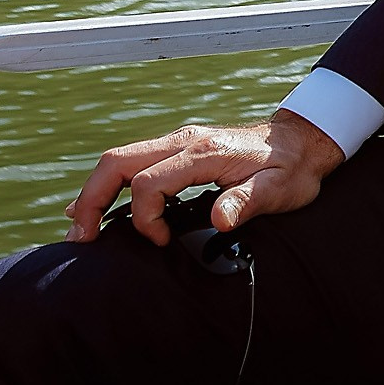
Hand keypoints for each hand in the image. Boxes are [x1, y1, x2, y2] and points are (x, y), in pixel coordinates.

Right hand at [64, 111, 346, 245]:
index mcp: (203, 152)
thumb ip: (248, 202)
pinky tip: (99, 208)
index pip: (149, 183)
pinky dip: (110, 185)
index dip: (145, 218)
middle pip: (116, 162)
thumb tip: (220, 220)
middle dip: (91, 200)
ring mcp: (178, 143)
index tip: (161, 242)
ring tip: (80, 229)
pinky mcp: (179, 150)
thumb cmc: (292, 169)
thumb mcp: (279, 189)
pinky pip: (132, 163)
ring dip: (94, 192)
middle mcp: (183, 141)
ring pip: (118, 160)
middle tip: (81, 239)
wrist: (303, 142)